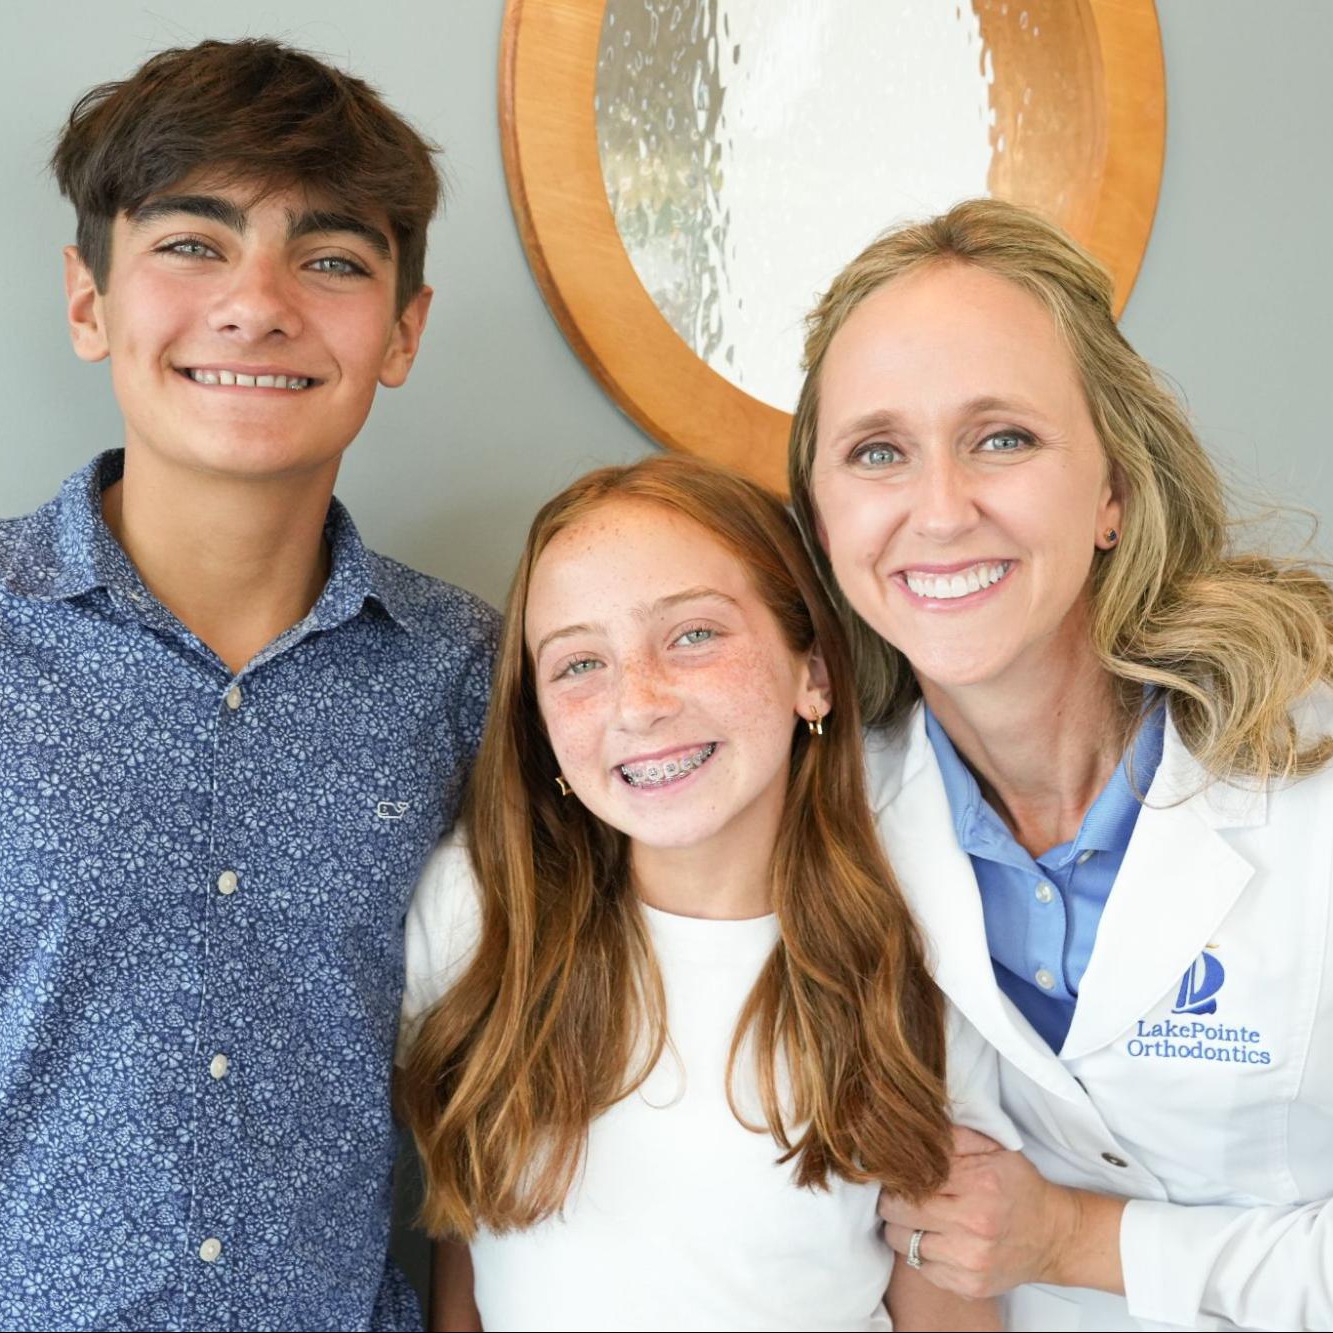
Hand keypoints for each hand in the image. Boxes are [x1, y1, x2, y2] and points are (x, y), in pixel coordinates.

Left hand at [879, 1126, 1113, 1298]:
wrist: (1054, 1237)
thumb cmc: (1019, 1188)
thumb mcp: (994, 1149)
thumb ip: (954, 1137)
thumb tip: (914, 1134)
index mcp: (979, 1184)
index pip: (911, 1180)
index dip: (897, 1177)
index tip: (896, 1176)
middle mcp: (974, 1225)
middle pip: (899, 1212)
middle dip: (893, 1202)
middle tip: (901, 1196)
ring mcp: (971, 1260)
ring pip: (904, 1243)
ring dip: (903, 1229)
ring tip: (918, 1219)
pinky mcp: (969, 1285)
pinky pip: (922, 1269)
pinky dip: (922, 1254)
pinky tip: (937, 1241)